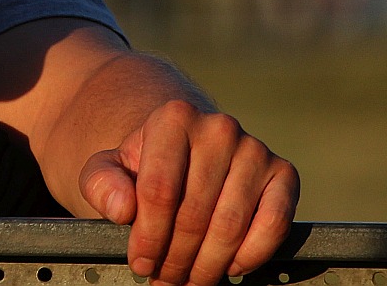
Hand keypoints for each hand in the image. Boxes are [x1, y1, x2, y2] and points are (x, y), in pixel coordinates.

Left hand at [79, 100, 298, 285]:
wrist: (187, 151)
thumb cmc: (144, 166)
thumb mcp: (108, 168)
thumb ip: (102, 184)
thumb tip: (123, 209)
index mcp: (174, 117)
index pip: (159, 190)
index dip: (148, 236)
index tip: (140, 264)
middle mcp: (219, 128)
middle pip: (195, 212)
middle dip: (176, 257)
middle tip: (164, 280)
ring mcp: (255, 149)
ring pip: (231, 224)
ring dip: (208, 264)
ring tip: (189, 280)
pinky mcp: (284, 174)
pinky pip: (273, 225)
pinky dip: (251, 255)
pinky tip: (229, 267)